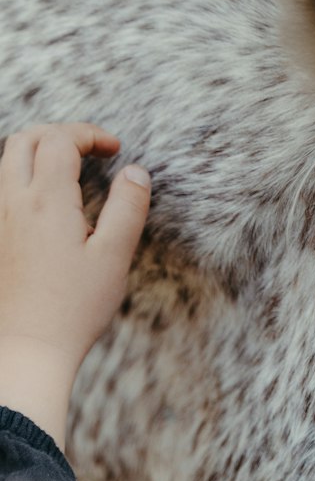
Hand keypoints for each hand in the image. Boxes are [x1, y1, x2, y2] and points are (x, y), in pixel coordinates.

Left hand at [0, 122, 149, 445]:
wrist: (30, 346)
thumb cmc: (75, 307)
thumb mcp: (113, 258)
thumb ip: (127, 210)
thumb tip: (136, 174)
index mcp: (48, 200)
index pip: (62, 141)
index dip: (89, 135)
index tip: (115, 149)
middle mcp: (16, 201)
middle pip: (26, 140)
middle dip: (59, 134)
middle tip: (90, 149)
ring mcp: (1, 219)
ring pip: (9, 161)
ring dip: (37, 151)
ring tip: (68, 168)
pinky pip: (4, 189)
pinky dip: (24, 176)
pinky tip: (47, 202)